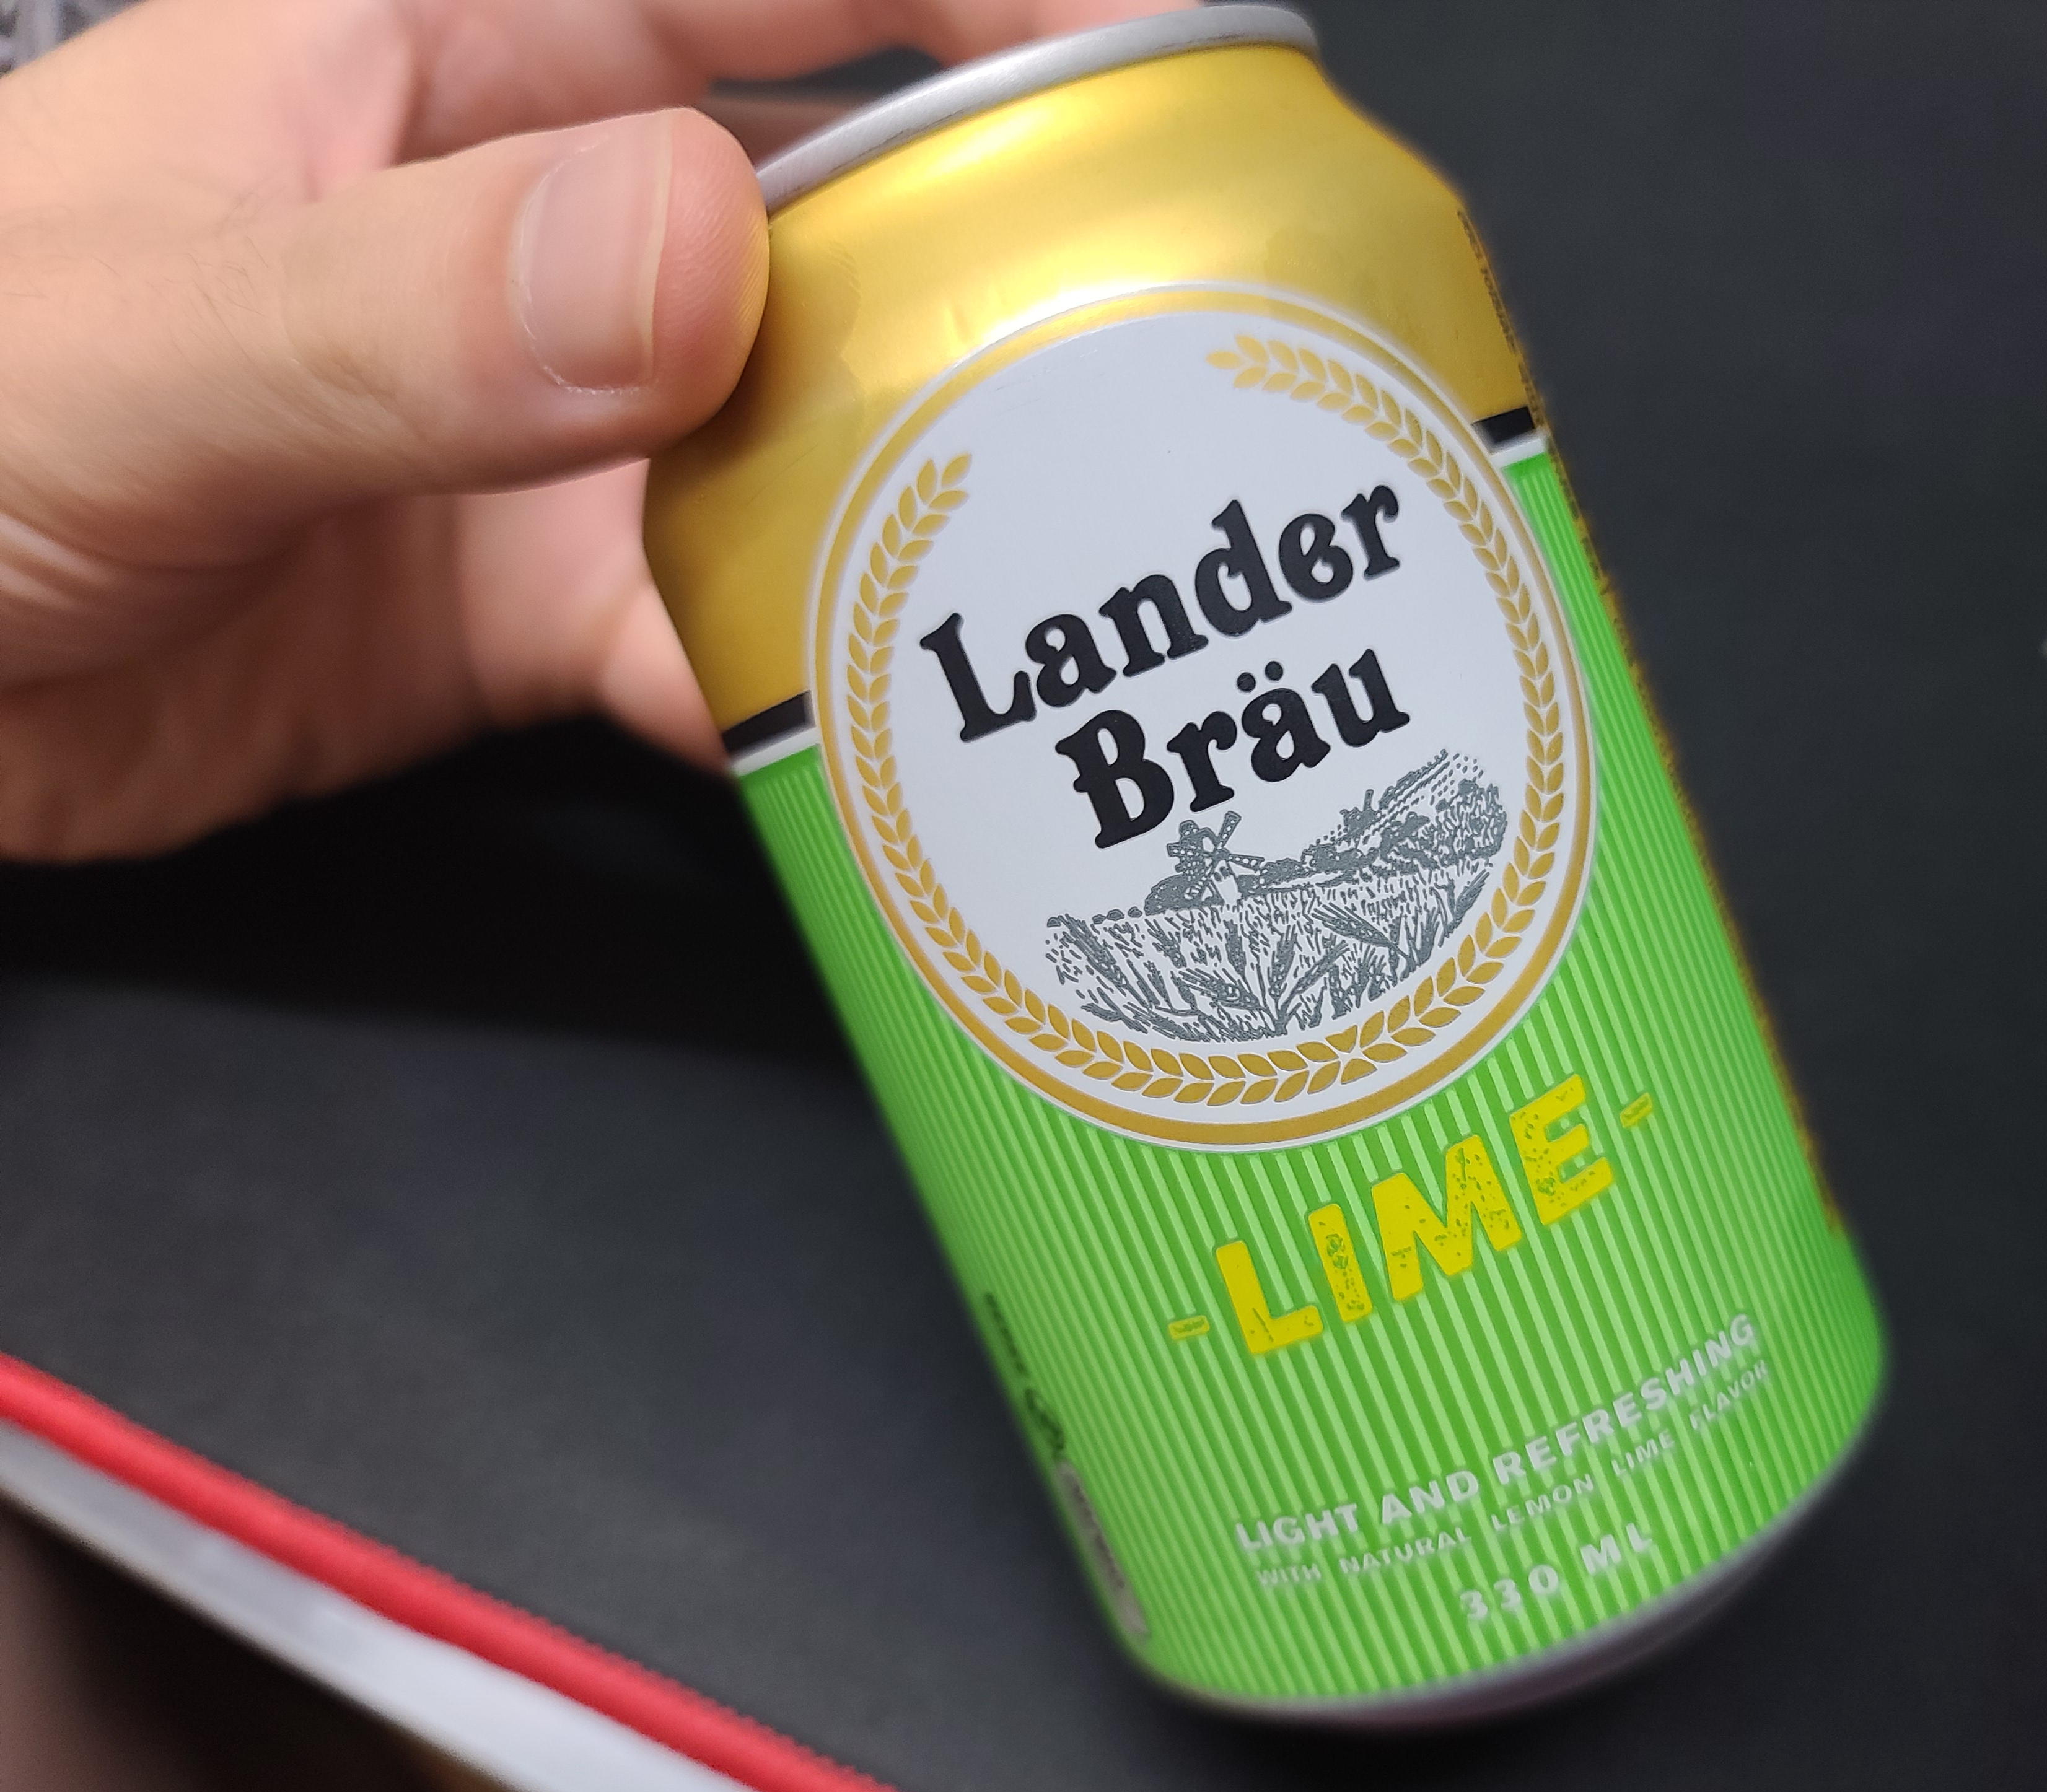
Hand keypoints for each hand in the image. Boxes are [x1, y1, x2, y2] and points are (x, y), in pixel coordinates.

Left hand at [0, 0, 1180, 859]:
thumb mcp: (138, 339)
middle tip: (1182, 374)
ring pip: (806, 440)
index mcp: (447, 62)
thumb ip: (408, 303)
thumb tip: (708, 258)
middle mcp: (535, 231)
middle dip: (1009, 275)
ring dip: (934, 506)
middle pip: (839, 218)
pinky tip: (889, 742)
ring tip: (1084, 578)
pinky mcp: (530, 605)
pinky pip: (721, 633)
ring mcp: (548, 429)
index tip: (1167, 57)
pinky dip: (807, 688)